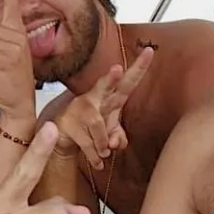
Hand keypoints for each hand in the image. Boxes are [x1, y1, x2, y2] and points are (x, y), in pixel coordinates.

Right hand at [54, 45, 154, 169]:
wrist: (63, 136)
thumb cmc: (92, 128)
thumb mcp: (111, 132)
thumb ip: (119, 137)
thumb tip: (114, 144)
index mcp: (110, 98)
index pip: (127, 82)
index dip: (139, 68)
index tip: (149, 51)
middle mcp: (95, 99)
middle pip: (105, 87)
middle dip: (111, 78)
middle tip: (117, 68)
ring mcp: (80, 109)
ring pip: (100, 130)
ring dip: (104, 146)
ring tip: (102, 151)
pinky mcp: (68, 123)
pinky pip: (89, 145)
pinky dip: (96, 157)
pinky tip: (98, 162)